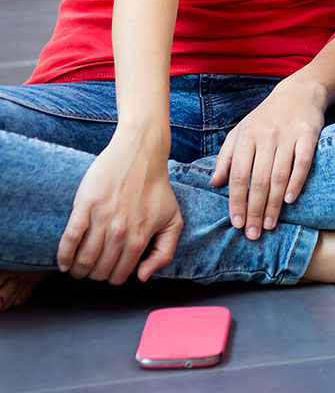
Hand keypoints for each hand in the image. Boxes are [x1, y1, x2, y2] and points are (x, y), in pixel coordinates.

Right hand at [57, 129, 182, 283]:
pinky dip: (63, 256)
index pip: (120, 274)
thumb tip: (144, 276)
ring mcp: (102, 219)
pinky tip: (64, 262)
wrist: (141, 154)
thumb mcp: (173, 220)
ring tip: (77, 268)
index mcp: (141, 237)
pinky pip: (69, 239)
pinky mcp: (85, 206)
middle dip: (93, 275)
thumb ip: (165, 251)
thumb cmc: (156, 187)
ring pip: (82, 260)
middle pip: (98, 271)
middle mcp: (121, 231)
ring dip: (77, 270)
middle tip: (91, 270)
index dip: (113, 278)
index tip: (108, 273)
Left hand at [210, 77, 325, 238]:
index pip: (238, 176)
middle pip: (258, 180)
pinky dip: (296, 182)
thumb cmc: (266, 117)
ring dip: (274, 203)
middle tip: (253, 233)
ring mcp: (287, 135)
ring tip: (270, 224)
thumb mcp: (241, 131)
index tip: (236, 223)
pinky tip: (290, 200)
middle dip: (254, 210)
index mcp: (246, 137)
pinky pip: (302, 162)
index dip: (236, 202)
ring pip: (278, 175)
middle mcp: (265, 136)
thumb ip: (226, 157)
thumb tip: (215, 183)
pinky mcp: (308, 134)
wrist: (299, 92)